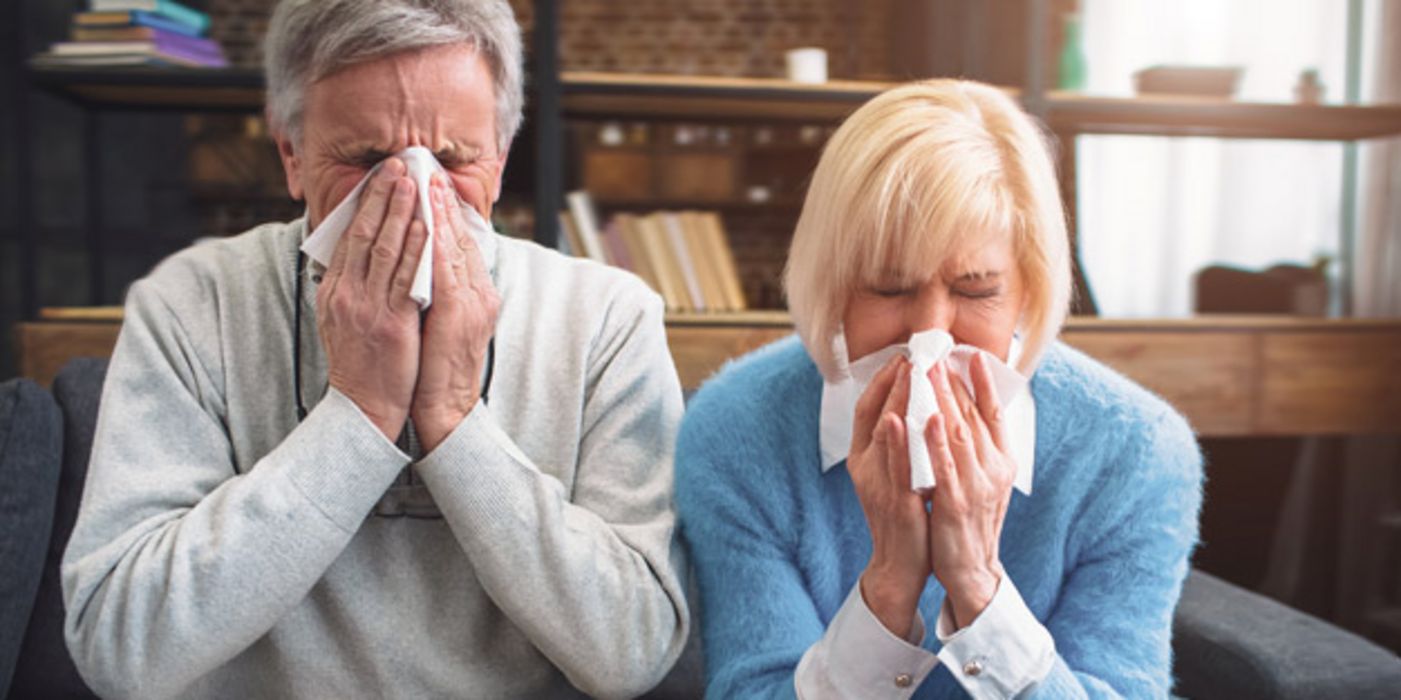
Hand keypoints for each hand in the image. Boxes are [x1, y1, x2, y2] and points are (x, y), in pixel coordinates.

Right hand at [317, 158, 426, 440]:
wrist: (363, 409)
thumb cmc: (361, 367)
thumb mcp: (343, 322)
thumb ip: (351, 289)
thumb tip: (358, 261)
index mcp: (335, 292)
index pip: (351, 238)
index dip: (366, 204)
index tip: (381, 178)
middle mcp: (347, 294)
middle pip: (365, 234)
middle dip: (382, 196)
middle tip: (397, 164)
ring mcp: (367, 307)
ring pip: (385, 249)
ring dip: (401, 211)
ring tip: (412, 181)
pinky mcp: (390, 323)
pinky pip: (405, 278)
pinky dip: (416, 247)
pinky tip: (426, 226)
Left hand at [410, 174, 499, 452]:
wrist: (445, 410)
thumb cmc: (436, 369)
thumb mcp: (441, 322)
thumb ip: (436, 291)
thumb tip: (419, 263)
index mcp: (476, 294)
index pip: (460, 243)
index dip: (446, 212)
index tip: (430, 183)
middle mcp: (480, 294)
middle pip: (461, 238)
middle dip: (443, 202)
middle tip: (425, 170)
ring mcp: (473, 303)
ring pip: (455, 248)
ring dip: (439, 213)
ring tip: (424, 183)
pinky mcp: (460, 315)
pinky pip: (447, 270)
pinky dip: (435, 243)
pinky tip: (424, 222)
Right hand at [849, 356, 930, 639]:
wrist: (899, 566)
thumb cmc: (903, 518)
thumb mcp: (894, 474)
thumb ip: (897, 445)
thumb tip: (910, 408)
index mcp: (863, 458)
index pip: (867, 408)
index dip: (881, 380)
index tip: (900, 356)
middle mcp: (865, 467)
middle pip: (874, 414)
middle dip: (891, 381)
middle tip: (910, 353)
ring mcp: (877, 484)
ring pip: (883, 434)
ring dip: (894, 401)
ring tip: (906, 372)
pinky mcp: (894, 502)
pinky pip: (894, 467)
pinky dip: (895, 442)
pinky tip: (899, 419)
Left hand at [924, 353, 1015, 628]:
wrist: (972, 571)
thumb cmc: (972, 523)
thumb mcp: (984, 482)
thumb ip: (978, 450)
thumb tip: (968, 415)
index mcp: (1002, 462)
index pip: (994, 414)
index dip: (985, 383)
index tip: (972, 355)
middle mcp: (994, 469)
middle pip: (973, 416)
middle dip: (954, 382)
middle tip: (936, 352)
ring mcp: (976, 485)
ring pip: (958, 433)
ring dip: (942, 399)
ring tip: (928, 370)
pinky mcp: (955, 502)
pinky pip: (944, 466)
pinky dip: (935, 440)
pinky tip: (924, 417)